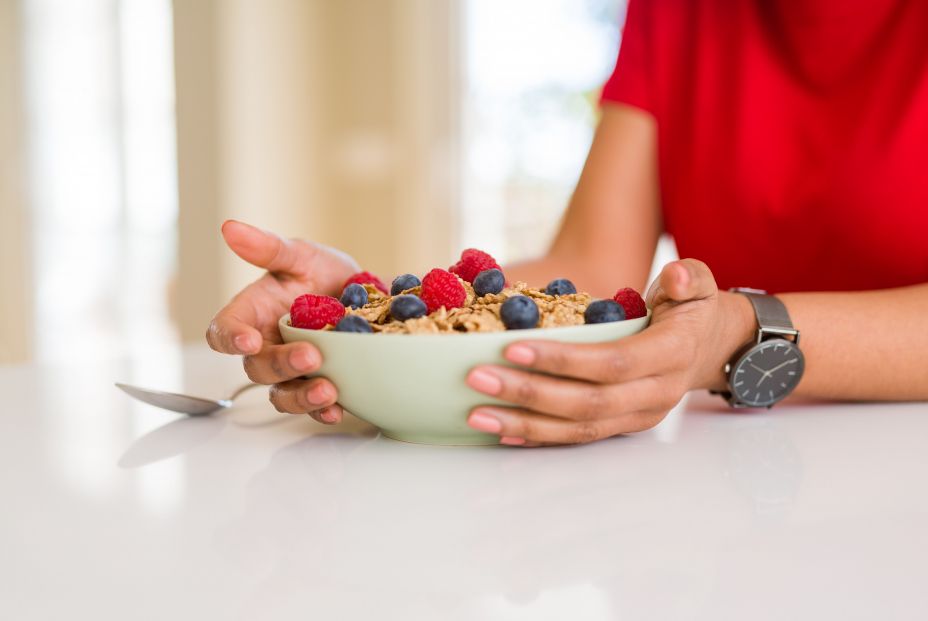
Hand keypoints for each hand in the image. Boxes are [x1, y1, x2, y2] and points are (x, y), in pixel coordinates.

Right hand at [205, 221, 358, 422]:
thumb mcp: (300, 256)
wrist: (367, 295)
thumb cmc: (321, 274)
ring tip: (327, 391)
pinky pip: (312, 407)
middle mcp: (266, 347)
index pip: (223, 332)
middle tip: (311, 357)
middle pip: (257, 368)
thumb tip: (230, 228)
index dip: (230, 339)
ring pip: (281, 394)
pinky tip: (337, 409)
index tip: (248, 340)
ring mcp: (291, 371)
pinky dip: (323, 411)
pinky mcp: (317, 386)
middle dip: (281, 366)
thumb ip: (269, 249)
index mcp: (251, 315)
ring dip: (301, 397)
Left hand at [464, 259, 753, 445]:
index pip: (612, 363)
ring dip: (524, 424)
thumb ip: (690, 277)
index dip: (563, 360)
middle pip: (586, 403)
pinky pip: (577, 438)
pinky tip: (502, 432)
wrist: (710, 347)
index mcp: (670, 356)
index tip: (512, 347)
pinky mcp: (621, 427)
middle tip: (476, 378)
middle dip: (528, 393)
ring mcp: (637, 417)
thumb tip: (676, 277)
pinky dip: (538, 437)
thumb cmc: (692, 310)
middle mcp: (655, 395)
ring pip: (577, 429)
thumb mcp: (699, 285)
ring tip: (476, 414)